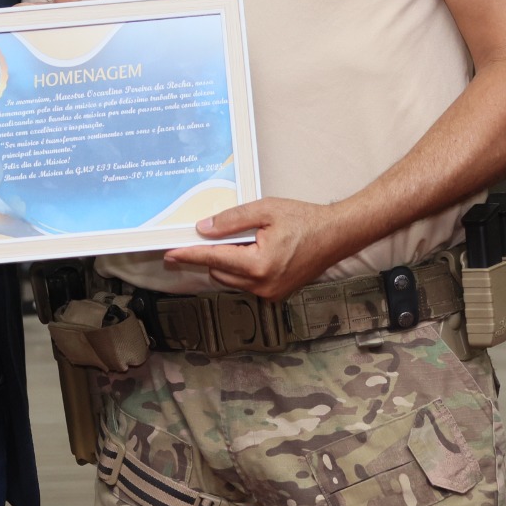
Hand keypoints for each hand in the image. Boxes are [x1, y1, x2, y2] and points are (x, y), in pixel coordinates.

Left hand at [161, 196, 350, 300]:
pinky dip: (241, 269)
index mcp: (259, 265)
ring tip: (244, 240)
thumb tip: (203, 229)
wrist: (336, 236)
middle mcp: (263, 285)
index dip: (190, 255)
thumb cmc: (304, 220)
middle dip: (212, 255)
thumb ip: (231, 220)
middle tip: (211, 234)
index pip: (214, 259)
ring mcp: (270, 294)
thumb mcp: (265, 210)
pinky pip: (246, 283)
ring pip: (231, 280)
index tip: (170, 254)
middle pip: (219, 272)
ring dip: (227, 262)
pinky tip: (253, 251)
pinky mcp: (275, 295)